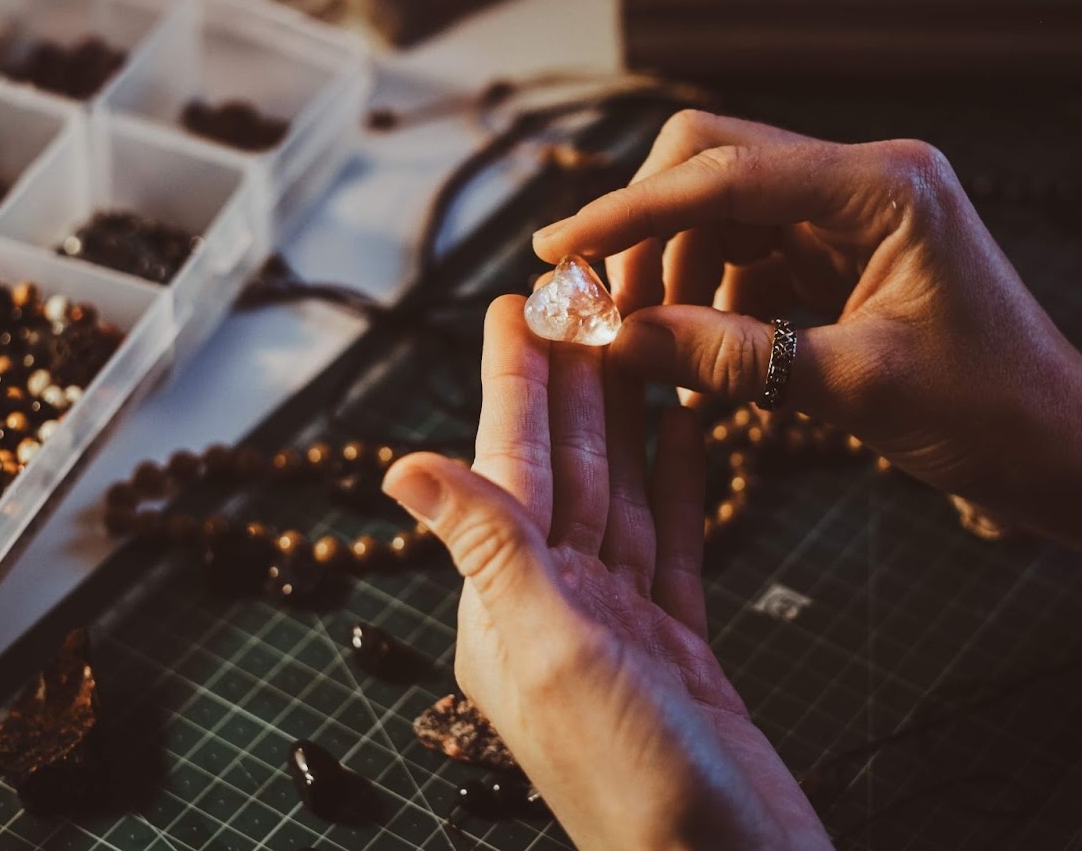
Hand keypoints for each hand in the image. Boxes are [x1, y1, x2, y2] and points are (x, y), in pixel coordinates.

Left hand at [382, 297, 830, 850]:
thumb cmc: (636, 784)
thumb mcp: (550, 653)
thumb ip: (486, 550)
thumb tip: (397, 467)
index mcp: (510, 608)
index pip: (508, 469)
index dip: (513, 383)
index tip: (517, 304)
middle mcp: (557, 611)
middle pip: (564, 471)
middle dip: (570, 383)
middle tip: (582, 298)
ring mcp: (621, 629)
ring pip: (620, 497)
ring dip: (625, 419)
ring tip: (635, 343)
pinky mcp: (679, 648)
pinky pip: (674, 544)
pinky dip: (679, 486)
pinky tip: (684, 433)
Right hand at [532, 110, 1081, 511]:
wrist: (1069, 449)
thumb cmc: (992, 416)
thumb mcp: (852, 389)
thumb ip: (729, 359)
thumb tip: (617, 342)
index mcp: (883, 186)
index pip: (722, 172)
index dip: (628, 211)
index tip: (558, 250)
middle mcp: (869, 177)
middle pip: (714, 164)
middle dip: (647, 232)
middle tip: (601, 309)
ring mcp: (860, 211)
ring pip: (726, 212)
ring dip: (676, 271)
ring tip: (650, 351)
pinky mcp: (852, 250)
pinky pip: (755, 253)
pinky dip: (714, 298)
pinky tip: (698, 359)